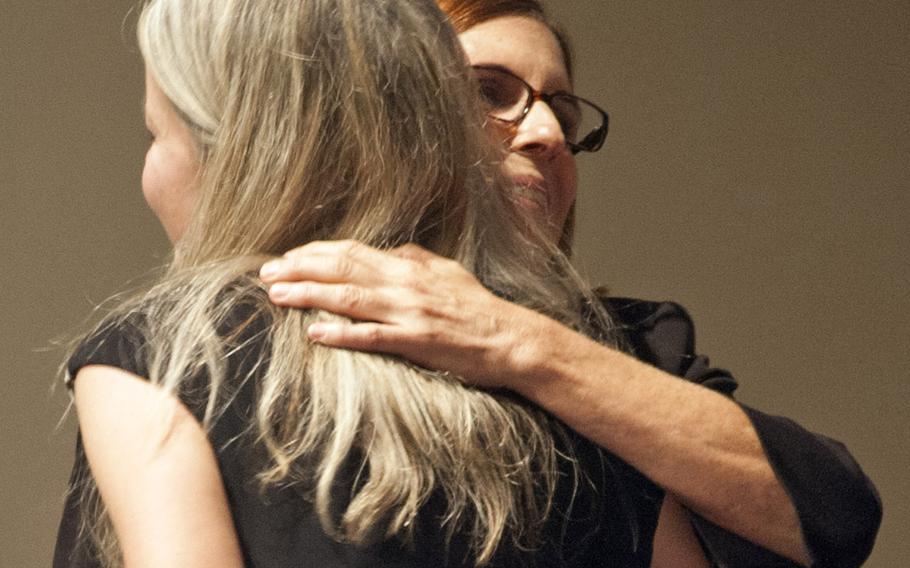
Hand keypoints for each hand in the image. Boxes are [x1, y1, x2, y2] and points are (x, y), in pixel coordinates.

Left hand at [259, 240, 546, 387]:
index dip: (315, 253)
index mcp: (409, 266)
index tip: (287, 258)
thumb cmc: (478, 308)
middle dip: (299, 269)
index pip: (352, 252)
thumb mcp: (447, 273)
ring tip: (276, 296)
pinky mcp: (416, 342)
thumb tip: (390, 251)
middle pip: (342, 269)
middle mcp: (404, 284)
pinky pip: (373, 336)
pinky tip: (314, 334)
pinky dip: (341, 334)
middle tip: (266, 273)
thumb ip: (415, 259)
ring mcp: (409, 312)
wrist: (511, 339)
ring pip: (349, 298)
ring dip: (309, 295)